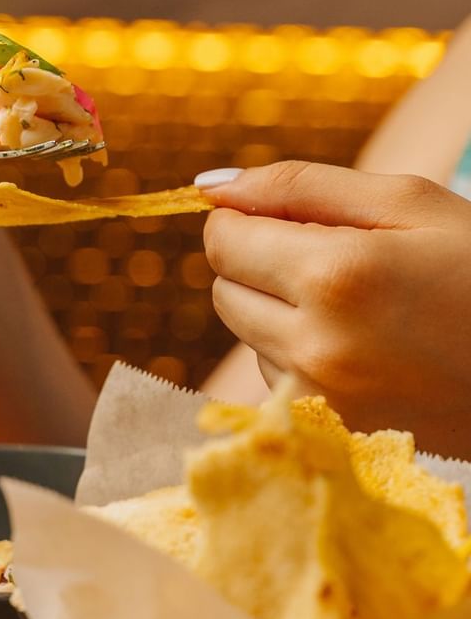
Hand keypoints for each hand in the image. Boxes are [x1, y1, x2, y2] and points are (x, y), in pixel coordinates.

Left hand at [200, 160, 470, 456]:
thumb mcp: (408, 203)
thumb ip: (300, 187)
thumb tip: (209, 189)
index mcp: (333, 276)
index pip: (222, 241)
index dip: (247, 220)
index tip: (291, 218)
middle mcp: (313, 345)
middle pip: (222, 291)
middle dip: (259, 264)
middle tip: (335, 256)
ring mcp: (317, 397)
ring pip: (246, 336)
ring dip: (279, 311)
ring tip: (361, 305)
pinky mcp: (326, 431)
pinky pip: (274, 377)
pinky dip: (299, 354)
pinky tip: (363, 347)